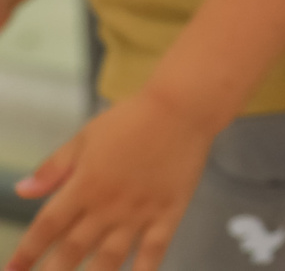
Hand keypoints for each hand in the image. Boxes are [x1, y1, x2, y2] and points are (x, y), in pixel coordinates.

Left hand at [9, 91, 217, 270]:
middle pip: (72, 250)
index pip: (46, 228)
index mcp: (84, 186)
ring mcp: (139, 213)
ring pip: (109, 259)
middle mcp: (107, 206)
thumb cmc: (130, 119)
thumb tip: (21, 191)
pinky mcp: (168, 213)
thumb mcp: (84, 138)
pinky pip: (154, 251)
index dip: (26, 253)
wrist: (182, 108)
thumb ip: (53, 168)